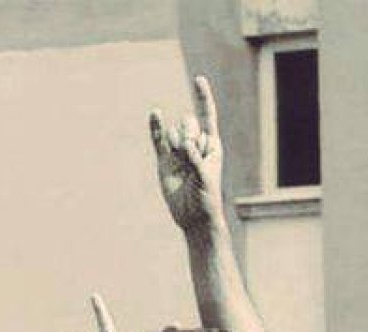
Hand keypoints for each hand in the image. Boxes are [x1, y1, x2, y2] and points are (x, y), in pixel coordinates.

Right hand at [149, 76, 223, 231]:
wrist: (192, 215)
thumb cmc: (207, 196)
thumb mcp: (206, 176)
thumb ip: (196, 158)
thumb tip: (183, 144)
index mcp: (211, 144)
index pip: (207, 116)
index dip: (203, 97)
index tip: (197, 79)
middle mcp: (194, 144)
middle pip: (189, 124)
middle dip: (189, 138)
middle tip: (192, 160)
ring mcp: (178, 151)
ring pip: (175, 134)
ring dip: (178, 147)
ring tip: (182, 168)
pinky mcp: (164, 160)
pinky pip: (158, 140)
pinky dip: (156, 127)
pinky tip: (155, 113)